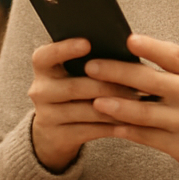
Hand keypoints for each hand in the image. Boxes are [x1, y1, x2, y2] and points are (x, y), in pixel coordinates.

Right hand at [27, 38, 141, 171]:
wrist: (55, 131)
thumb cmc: (74, 90)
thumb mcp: (73, 73)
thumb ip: (90, 61)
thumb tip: (124, 49)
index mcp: (43, 67)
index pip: (46, 55)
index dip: (65, 49)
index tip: (87, 43)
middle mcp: (40, 90)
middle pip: (74, 87)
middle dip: (107, 86)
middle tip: (135, 84)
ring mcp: (47, 115)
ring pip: (85, 111)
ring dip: (114, 107)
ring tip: (138, 103)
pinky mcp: (59, 137)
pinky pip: (90, 130)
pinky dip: (112, 126)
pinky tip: (130, 122)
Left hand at [84, 35, 178, 177]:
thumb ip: (168, 68)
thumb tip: (124, 53)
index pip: (173, 55)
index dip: (150, 46)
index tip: (128, 39)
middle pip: (150, 81)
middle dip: (117, 73)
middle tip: (91, 67)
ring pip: (144, 113)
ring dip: (116, 106)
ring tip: (95, 100)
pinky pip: (146, 138)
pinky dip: (126, 130)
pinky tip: (110, 125)